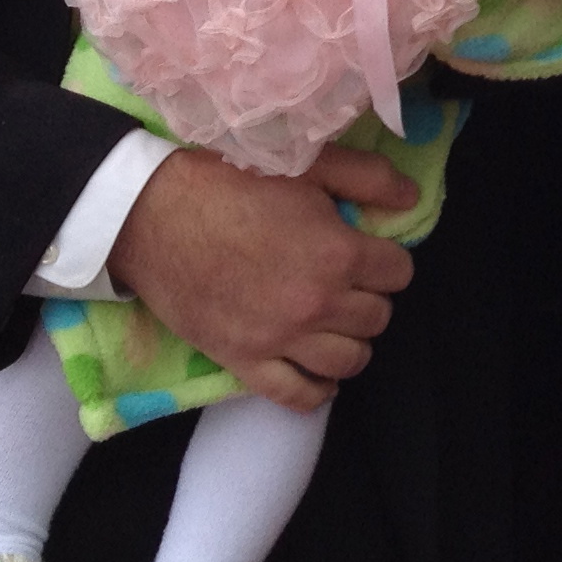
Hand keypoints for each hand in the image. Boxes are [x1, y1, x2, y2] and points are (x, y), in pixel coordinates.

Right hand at [106, 142, 419, 410]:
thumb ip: (368, 179)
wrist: (150, 214)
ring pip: (348, 361)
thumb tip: (411, 200)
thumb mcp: (307, 164)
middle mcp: (316, 305)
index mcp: (338, 255)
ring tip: (334, 323)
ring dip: (349, 342)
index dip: (387, 260)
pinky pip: (297, 397)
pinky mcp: (243, 363)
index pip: (398, 273)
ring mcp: (280, 341)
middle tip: (347, 283)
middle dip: (369, 298)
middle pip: (377, 318)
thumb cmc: (230, 180)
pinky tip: (317, 373)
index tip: (369, 253)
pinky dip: (316, 389)